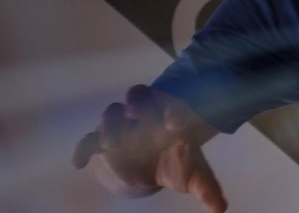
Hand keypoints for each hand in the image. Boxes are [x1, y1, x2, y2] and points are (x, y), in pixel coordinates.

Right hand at [72, 85, 225, 212]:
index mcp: (173, 118)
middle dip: (138, 103)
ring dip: (111, 124)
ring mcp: (124, 126)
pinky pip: (89, 140)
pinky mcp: (103, 142)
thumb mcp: (194, 175)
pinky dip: (83, 149)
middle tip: (136, 112)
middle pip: (139, 96)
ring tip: (112, 142)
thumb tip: (220, 209)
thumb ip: (207, 188)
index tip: (176, 123)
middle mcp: (146, 116)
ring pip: (113, 113)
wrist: (154, 161)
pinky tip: (78, 163)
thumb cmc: (177, 161)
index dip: (176, 114)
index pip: (175, 108)